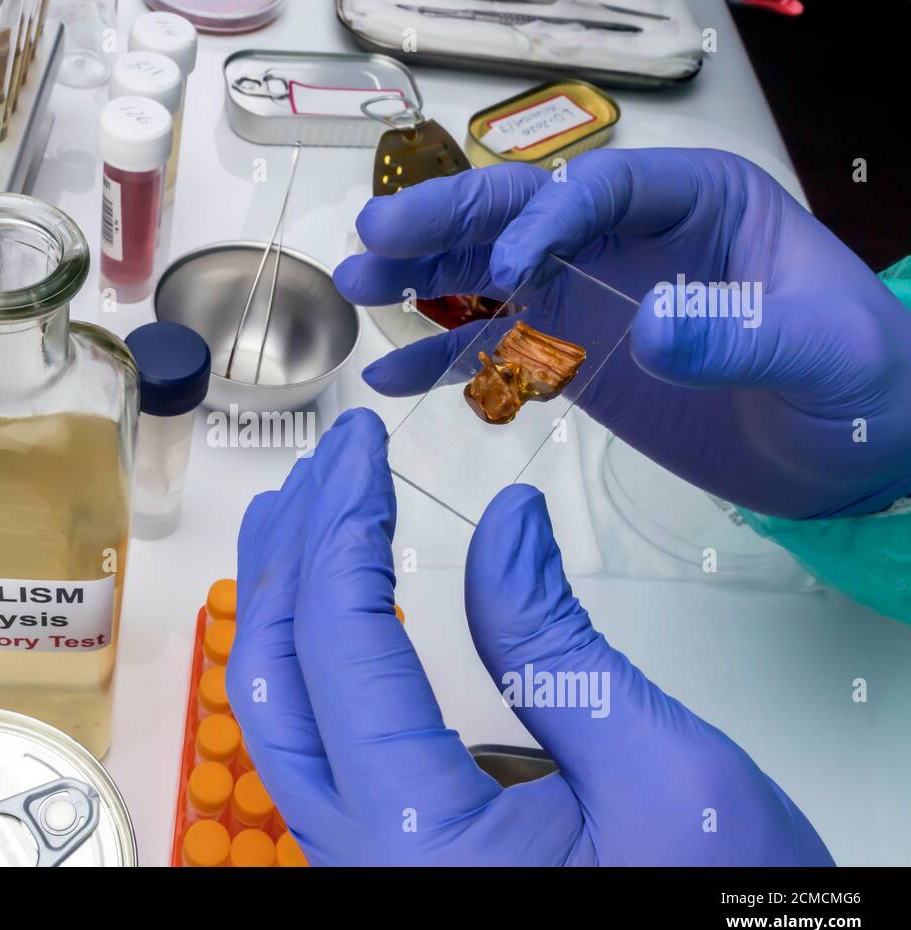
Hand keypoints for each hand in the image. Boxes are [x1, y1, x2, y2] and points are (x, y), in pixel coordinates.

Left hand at [227, 408, 832, 865]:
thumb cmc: (713, 918)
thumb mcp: (659, 774)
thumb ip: (558, 644)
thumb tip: (505, 525)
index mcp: (419, 843)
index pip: (344, 646)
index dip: (344, 530)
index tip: (360, 454)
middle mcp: (363, 860)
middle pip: (278, 678)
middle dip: (295, 553)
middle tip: (324, 463)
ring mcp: (366, 863)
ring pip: (281, 716)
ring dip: (286, 602)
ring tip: (302, 512)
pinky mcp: (390, 857)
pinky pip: (319, 743)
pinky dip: (317, 655)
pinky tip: (336, 605)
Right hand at [335, 150, 910, 518]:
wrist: (854, 452)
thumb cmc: (862, 380)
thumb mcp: (825, 352)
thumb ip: (746, 333)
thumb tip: (656, 322)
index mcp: (698, 204)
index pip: (604, 188)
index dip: (549, 217)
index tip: (512, 264)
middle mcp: (629, 240)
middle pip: (524, 214)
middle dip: (448, 220)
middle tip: (377, 234)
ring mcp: (593, 298)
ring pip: (491, 272)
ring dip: (424, 277)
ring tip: (358, 287)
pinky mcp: (574, 359)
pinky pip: (495, 349)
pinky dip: (444, 360)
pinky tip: (393, 374)